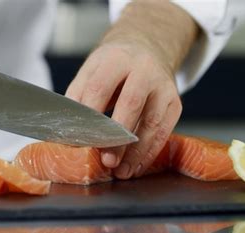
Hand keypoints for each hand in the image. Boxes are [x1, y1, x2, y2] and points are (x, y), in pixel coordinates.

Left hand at [65, 1, 197, 178]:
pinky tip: (137, 166)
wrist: (147, 48)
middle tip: (106, 161)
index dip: (91, 116)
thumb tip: (69, 133)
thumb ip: (78, 97)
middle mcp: (143, 69)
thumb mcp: (92, 70)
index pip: (100, 87)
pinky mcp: (175, 102)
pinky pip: (165, 131)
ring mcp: (163, 86)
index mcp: (115, 58)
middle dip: (117, 136)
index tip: (82, 140)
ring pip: (152, 121)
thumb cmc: (113, 66)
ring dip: (136, 151)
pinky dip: (150, 152)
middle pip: (130, 103)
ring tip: (122, 172)